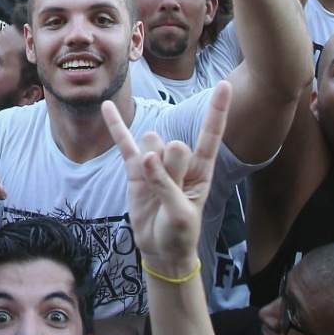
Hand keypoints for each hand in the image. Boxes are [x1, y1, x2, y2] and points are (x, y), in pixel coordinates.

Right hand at [105, 80, 229, 275]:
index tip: (225, 85)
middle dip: (167, 167)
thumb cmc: (180, 233)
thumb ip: (166, 183)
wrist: (161, 248)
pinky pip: (125, 144)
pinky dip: (116, 126)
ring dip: (148, 162)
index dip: (217, 112)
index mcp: (202, 170)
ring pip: (152, 142)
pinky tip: (108, 107)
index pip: (210, 135)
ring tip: (152, 186)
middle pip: (172, 144)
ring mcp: (156, 163)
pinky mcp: (136, 170)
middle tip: (168, 193)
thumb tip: (147, 156)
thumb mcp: (181, 213)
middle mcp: (180, 161)